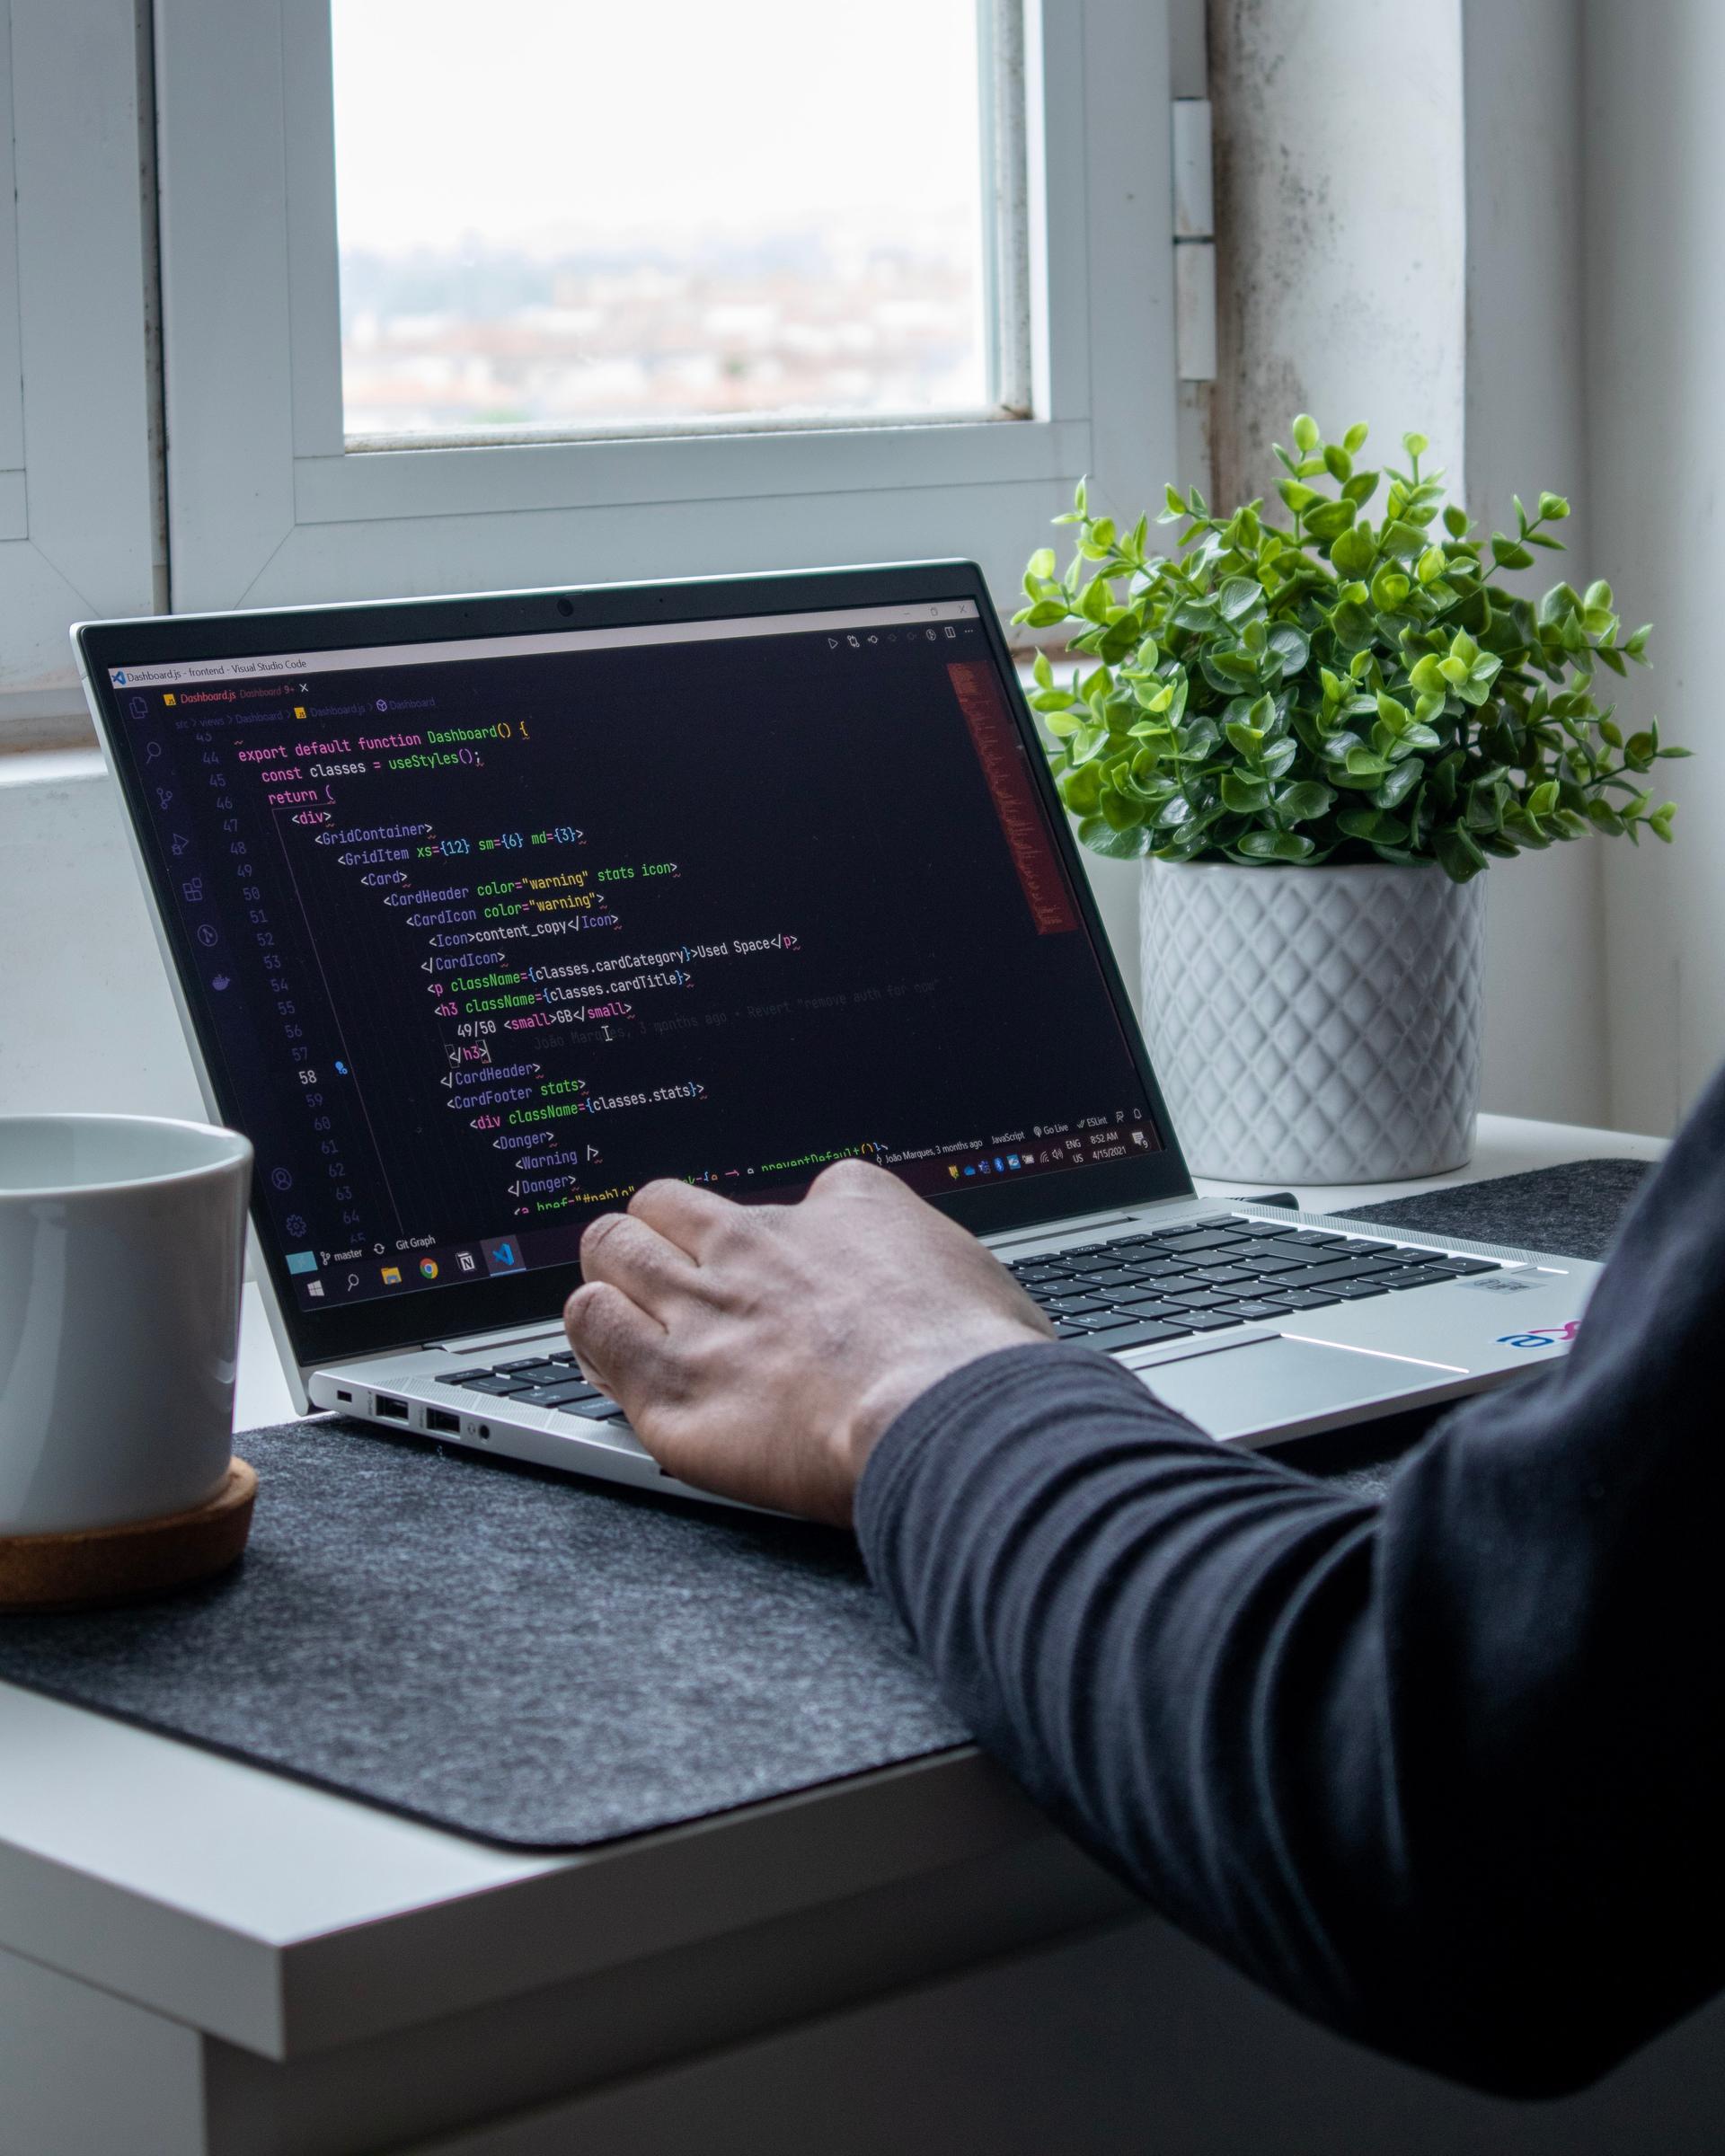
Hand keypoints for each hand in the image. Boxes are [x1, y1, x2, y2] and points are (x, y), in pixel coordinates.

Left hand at [562, 1159, 1054, 1523]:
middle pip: (666, 1204)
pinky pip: (591, 1326)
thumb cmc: (978, 1363)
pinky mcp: (670, 1383)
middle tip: (666, 1272)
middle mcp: (761, 1248)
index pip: (784, 1199)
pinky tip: (606, 1348)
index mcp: (845, 1210)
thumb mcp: (975, 1274)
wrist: (946, 1416)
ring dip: (614, 1274)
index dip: (774, 1238)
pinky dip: (593, 1330)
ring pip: (612, 1249)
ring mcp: (707, 1310)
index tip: (777, 1272)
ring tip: (622, 1303)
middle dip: (658, 1232)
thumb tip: (934, 1287)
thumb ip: (930, 1268)